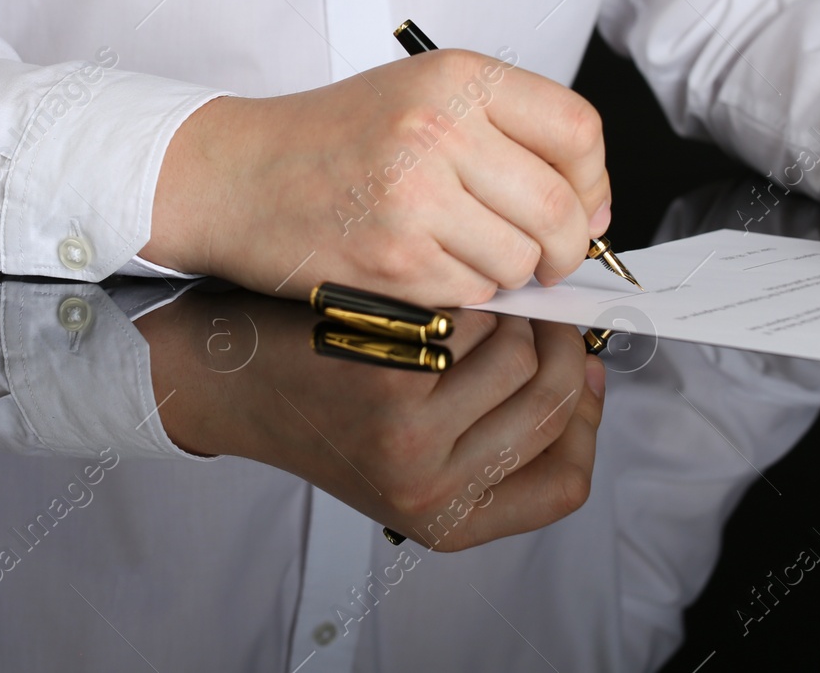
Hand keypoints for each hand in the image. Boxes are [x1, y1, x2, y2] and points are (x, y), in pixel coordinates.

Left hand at [138, 291, 605, 551]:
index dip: (586, 422)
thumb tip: (584, 371)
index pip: (567, 484)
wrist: (233, 379)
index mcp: (452, 520)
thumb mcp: (419, 451)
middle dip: (558, 345)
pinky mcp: (390, 383)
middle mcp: (436, 493)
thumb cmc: (331, 400)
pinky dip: (463, 299)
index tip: (579, 372)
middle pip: (556, 405)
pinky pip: (476, 323)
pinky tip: (425, 304)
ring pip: (523, 353)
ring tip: (463, 311)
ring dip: (506, 316)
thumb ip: (497, 429)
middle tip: (535, 311)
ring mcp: (413, 441)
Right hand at [140, 49, 611, 305]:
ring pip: (521, 260)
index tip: (585, 205)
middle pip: (559, 207)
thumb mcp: (423, 94)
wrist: (238, 176)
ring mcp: (416, 196)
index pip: (576, 130)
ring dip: (512, 273)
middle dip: (568, 246)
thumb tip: (593, 204)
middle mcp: (440, 128)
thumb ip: (508, 130)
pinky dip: (466, 292)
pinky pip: (473, 292)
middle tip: (552, 257)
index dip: (594, 181)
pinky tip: (431, 267)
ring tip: (472, 253)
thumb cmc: (332, 139)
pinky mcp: (394, 258)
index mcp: (457, 77)